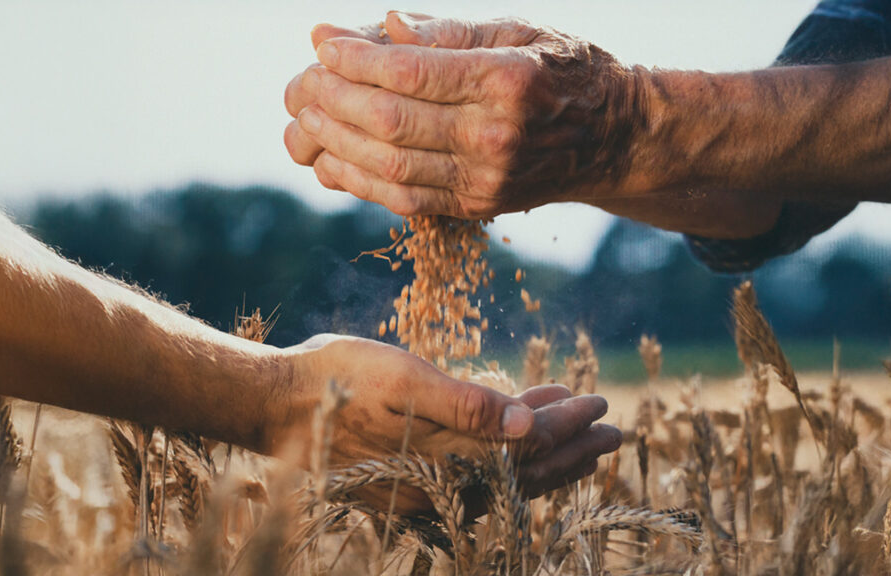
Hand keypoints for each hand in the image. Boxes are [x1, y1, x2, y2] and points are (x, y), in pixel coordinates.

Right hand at [270, 334, 620, 514]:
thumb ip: (467, 405)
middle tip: (612, 427)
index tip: (599, 401)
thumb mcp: (404, 380)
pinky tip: (516, 445)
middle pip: (526, 472)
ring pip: (506, 479)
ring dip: (549, 456)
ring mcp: (427, 490)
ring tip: (581, 438)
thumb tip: (529, 423)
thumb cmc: (339, 380)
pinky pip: (478, 479)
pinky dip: (509, 461)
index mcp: (448, 459)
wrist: (278, 406)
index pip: (527, 445)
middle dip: (573, 448)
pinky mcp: (412, 485)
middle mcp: (444, 486)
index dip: (567, 423)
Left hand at [284, 13, 643, 218]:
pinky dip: (358, 180)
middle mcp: (495, 136)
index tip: (321, 42)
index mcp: (506, 81)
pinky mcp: (476, 206)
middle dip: (332, 99)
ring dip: (335, 142)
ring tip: (306, 117)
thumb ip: (449, 32)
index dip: (354, 59)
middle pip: (389, 122)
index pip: (409, 72)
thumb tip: (383, 26)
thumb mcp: (519, 30)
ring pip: (388, 167)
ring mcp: (486, 179)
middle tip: (301, 80)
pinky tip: (331, 159)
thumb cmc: (564, 70)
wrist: (614, 138)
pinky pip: (403, 198)